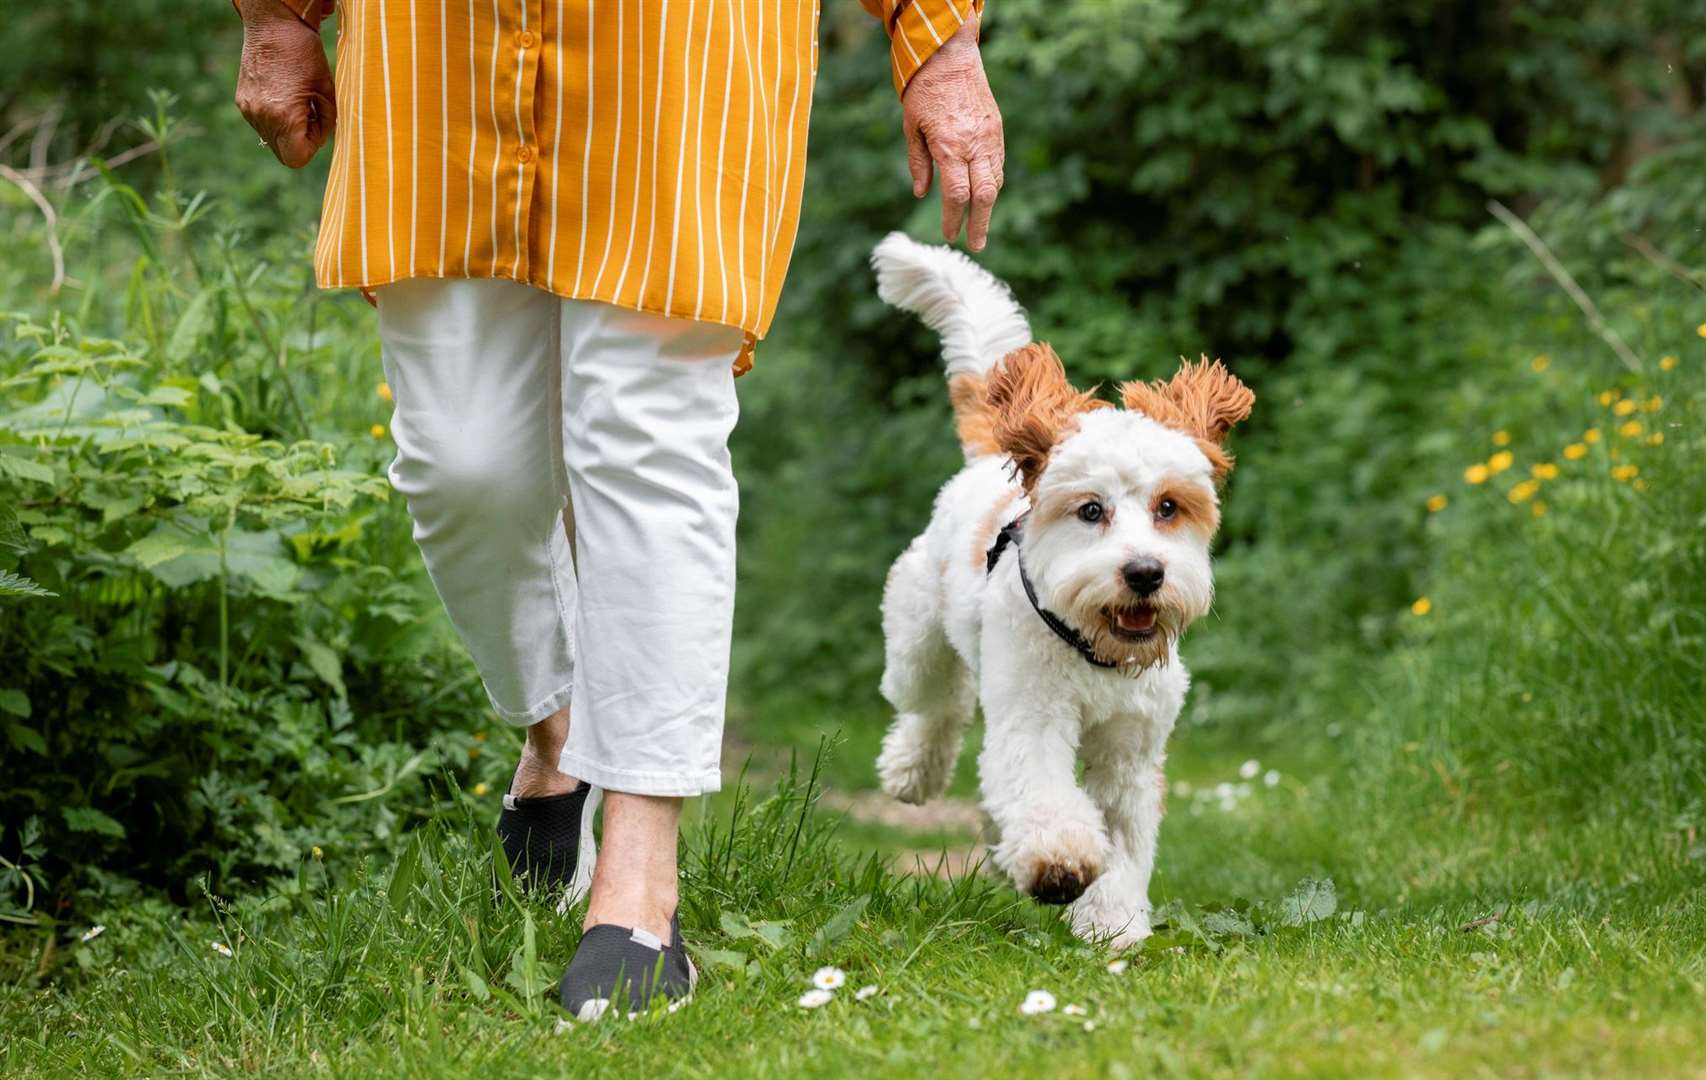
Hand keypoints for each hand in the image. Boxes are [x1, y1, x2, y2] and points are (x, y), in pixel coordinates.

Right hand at [235, 0, 335, 168]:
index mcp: (283, 116)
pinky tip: (284, 95)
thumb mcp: (326, 91)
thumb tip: (322, 138)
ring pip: (272, 140)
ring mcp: (249, 110)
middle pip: (284, 153)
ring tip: (298, 101)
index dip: (313, 146)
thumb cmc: (305, 55)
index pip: (297, 158)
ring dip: (288, 129)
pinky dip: (276, 117)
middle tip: (312, 114)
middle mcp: (261, 117)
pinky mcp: (242, 101)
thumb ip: (327, 121)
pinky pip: (262, 123)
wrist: (273, 25)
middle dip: (301, 140)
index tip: (320, 124)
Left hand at [901, 16, 1004, 250]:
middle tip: (976, 245)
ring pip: (995, 181)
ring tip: (979, 223)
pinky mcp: (996, 129)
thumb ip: (918, 162)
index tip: (949, 235)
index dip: (953, 219)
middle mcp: (974, 145)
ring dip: (988, 206)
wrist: (950, 55)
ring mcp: (989, 137)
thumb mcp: (911, 127)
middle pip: (984, 196)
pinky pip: (997, 164)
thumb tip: (921, 193)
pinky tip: (983, 194)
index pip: (956, 196)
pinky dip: (991, 183)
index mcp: (949, 147)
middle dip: (980, 224)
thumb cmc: (923, 90)